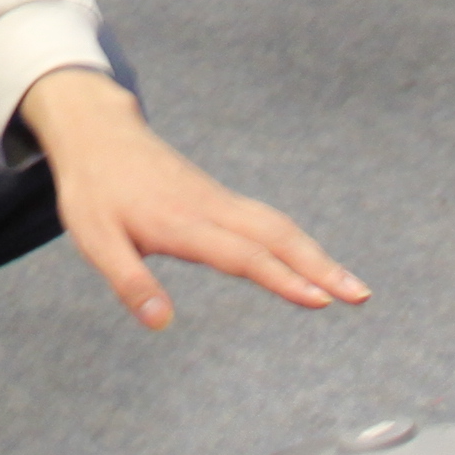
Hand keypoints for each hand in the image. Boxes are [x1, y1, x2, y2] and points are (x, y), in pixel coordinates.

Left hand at [13, 68, 368, 330]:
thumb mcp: (95, 241)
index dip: (283, 278)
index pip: (243, 255)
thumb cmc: (93, 190)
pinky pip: (267, 221)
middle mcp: (211, 208)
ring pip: (278, 226)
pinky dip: (297, 242)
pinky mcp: (218, 198)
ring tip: (351, 287)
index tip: (320, 299)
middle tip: (361, 296)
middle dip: (321, 266)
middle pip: (277, 236)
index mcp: (182, 223)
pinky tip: (312, 262)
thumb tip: (161, 323)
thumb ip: (129, 282)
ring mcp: (218, 200)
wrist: (98, 131)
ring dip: (317, 255)